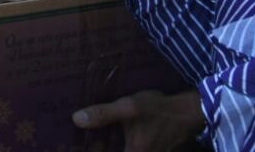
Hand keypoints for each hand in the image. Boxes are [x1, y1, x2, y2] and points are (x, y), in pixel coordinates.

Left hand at [73, 89, 204, 151]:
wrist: (186, 113)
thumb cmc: (158, 110)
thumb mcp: (129, 108)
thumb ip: (104, 114)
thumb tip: (76, 119)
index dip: (85, 151)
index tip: (68, 147)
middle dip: (92, 148)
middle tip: (73, 142)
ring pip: (115, 151)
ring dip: (100, 146)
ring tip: (84, 138)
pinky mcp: (145, 151)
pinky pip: (122, 150)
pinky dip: (110, 145)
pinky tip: (99, 136)